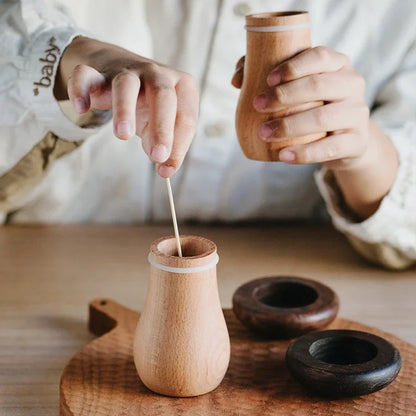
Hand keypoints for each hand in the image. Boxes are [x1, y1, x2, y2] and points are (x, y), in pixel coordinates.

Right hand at [55, 36, 198, 177]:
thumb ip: (168, 145)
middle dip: (162, 127)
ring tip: (123, 136)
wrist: (119, 68)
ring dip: (125, 109)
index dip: (178, 145)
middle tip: (157, 156)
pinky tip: (81, 108)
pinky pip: (86, 76)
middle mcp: (157, 74)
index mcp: (182, 87)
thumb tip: (165, 168)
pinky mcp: (97, 73)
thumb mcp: (164, 124)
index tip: (166, 169)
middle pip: (162, 95)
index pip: (185, 117)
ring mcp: (126, 71)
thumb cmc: (149, 104)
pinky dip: (80, 89)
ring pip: (126, 85)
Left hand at [232, 47, 397, 218]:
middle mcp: (352, 84)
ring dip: (288, 126)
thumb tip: (237, 79)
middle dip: (284, 96)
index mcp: (338, 64)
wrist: (345, 140)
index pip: (319, 56)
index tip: (268, 80)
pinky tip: (283, 156)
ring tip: (263, 133)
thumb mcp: (297, 87)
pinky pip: (330, 148)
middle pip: (318, 85)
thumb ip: (265, 74)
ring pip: (322, 118)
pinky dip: (304, 153)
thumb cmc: (313, 106)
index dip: (292, 67)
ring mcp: (357, 114)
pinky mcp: (357, 141)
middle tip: (257, 106)